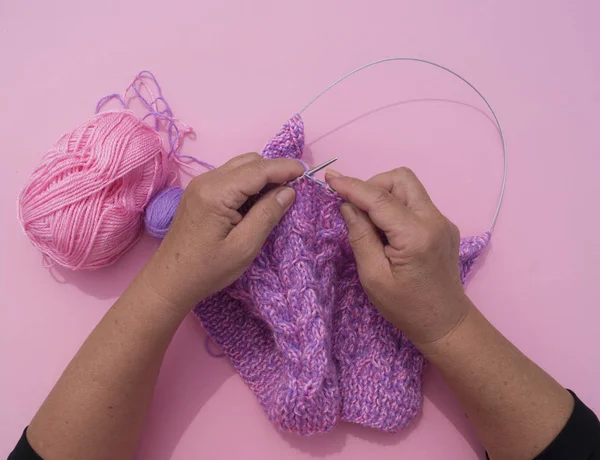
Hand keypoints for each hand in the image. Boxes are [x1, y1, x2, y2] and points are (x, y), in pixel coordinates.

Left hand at [142, 153, 303, 313]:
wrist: (170, 281)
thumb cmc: (208, 269)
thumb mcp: (244, 246)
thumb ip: (268, 214)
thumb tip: (289, 191)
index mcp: (217, 193)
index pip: (258, 169)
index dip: (284, 168)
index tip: (306, 173)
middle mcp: (207, 181)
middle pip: (249, 161)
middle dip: (274, 170)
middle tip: (294, 189)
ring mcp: (200, 185)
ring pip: (240, 166)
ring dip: (262, 176)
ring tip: (278, 196)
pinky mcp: (199, 192)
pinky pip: (230, 177)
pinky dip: (248, 183)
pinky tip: (257, 201)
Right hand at [326, 167, 471, 347]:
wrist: (445, 322)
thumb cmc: (405, 307)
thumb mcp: (373, 276)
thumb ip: (360, 236)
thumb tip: (348, 206)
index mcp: (415, 236)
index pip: (379, 198)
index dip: (352, 186)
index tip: (330, 179)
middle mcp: (434, 220)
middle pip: (401, 179)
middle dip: (372, 185)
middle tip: (355, 208)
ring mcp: (442, 221)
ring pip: (409, 186)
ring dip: (384, 194)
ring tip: (370, 220)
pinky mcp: (443, 225)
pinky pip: (415, 202)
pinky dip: (396, 205)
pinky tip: (387, 230)